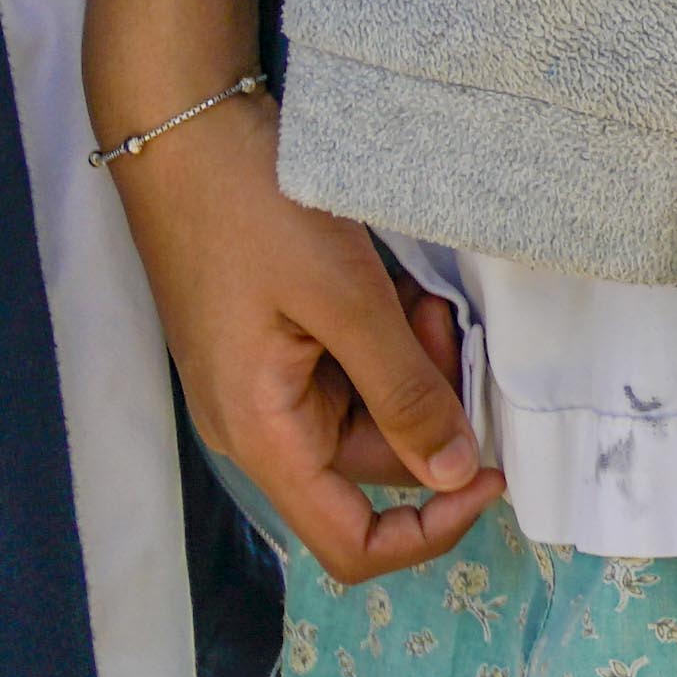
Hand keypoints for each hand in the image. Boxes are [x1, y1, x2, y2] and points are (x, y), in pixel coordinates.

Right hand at [112, 89, 498, 585]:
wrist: (186, 133)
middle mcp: (260, 427)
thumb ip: (404, 392)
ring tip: (414, 294)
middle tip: (440, 321)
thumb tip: (454, 475)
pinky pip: (350, 368)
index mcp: (265, 437)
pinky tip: (390, 286)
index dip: (431, 529)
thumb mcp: (346, 299)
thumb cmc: (253, 210)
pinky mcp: (276, 346)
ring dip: (410, 362)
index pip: (351, 543)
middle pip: (374, 464)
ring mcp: (266, 386)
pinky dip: (384, 337)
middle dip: (428, 402)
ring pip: (371, 410)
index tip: (490, 471)